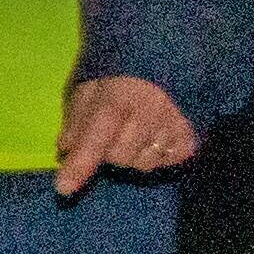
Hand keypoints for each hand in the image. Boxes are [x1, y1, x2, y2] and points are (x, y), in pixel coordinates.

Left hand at [55, 73, 198, 199]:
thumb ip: (76, 119)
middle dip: (109, 152)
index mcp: (118, 95)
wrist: (163, 65)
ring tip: (135, 133)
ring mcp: (174, 124)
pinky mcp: (190, 137)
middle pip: (120, 157)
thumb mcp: (88, 91)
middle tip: (112, 132)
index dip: (80, 163)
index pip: (96, 135)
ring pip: (145, 164)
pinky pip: (168, 163)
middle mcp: (150, 110)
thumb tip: (65, 149)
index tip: (63, 188)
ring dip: (134, 156)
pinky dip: (158, 157)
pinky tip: (155, 138)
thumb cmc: (118, 82)